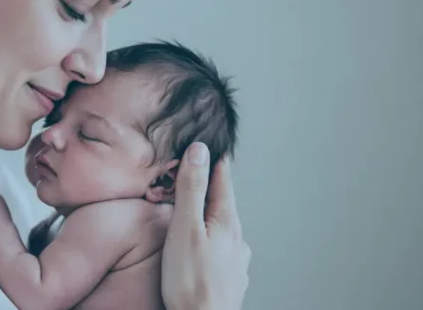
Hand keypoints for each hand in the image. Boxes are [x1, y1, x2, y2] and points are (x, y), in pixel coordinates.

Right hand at [161, 143, 249, 309]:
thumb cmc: (191, 281)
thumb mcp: (185, 227)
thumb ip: (192, 189)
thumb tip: (199, 150)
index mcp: (227, 221)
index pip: (223, 179)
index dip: (214, 159)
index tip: (211, 142)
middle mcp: (237, 239)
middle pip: (223, 203)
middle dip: (210, 187)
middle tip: (198, 171)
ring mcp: (236, 260)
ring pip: (223, 229)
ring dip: (210, 216)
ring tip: (196, 210)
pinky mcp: (230, 279)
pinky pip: (221, 249)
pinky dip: (210, 240)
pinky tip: (202, 247)